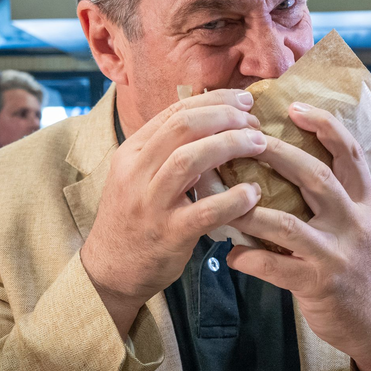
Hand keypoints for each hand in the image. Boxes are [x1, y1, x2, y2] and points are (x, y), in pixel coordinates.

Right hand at [81, 89, 265, 336]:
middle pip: (183, 127)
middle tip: (254, 123)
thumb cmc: (135, 218)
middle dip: (225, 117)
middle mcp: (136, 172)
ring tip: (259, 146)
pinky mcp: (169, 234)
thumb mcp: (140, 175)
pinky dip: (234, 199)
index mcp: (132, 151)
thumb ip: (168, 149)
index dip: (215, 101)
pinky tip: (253, 193)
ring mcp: (151, 203)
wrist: (111, 270)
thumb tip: (213, 118)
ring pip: (190, 159)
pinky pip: (205, 211)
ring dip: (231, 145)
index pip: (175, 111)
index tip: (243, 102)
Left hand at [226, 103, 370, 370]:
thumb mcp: (355, 221)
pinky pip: (275, 267)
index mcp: (361, 201)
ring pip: (288, 224)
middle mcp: (354, 221)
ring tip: (220, 200)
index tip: (294, 106)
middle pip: (316, 176)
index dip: (325, 126)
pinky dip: (248, 258)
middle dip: (276, 154)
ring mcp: (337, 254)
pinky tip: (229, 254)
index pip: (350, 153)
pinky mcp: (319, 284)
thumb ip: (329, 193)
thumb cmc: (353, 261)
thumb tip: (281, 157)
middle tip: (243, 140)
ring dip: (248, 210)